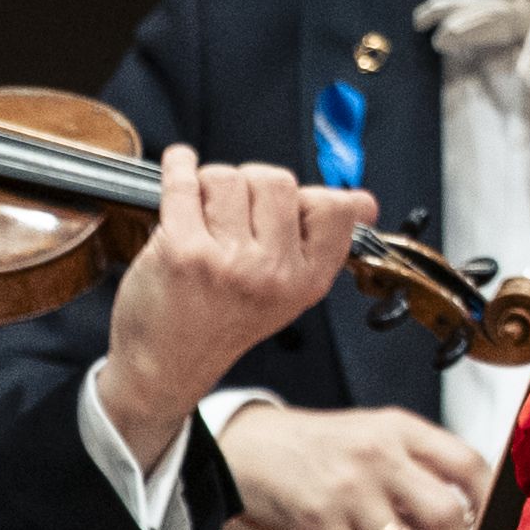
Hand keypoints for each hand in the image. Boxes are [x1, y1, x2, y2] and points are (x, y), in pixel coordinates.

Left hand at [96, 147, 372, 459]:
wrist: (166, 364)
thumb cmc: (224, 322)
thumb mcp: (288, 293)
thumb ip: (320, 244)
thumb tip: (363, 202)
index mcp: (307, 282)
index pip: (334, 208)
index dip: (310, 197)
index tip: (291, 205)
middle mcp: (272, 272)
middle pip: (277, 180)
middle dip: (253, 185)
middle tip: (236, 212)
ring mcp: (227, 261)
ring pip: (228, 177)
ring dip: (212, 185)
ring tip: (205, 214)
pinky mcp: (181, 250)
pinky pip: (184, 180)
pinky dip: (177, 165)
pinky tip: (178, 166)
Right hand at [216, 401, 492, 529]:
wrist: (249, 448)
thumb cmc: (321, 447)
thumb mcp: (375, 436)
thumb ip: (418, 466)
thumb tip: (468, 516)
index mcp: (402, 430)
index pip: (467, 464)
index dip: (489, 504)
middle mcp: (379, 457)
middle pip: (443, 514)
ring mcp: (348, 491)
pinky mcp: (318, 523)